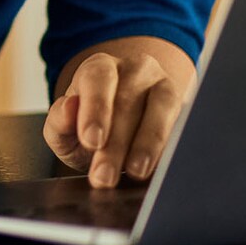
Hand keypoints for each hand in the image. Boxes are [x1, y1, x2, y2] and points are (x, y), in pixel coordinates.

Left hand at [43, 46, 189, 188]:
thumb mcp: (65, 128)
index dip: (95, 109)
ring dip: (148, 144)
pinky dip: (171, 146)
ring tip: (135, 172)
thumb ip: (59, 121)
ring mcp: (165, 86)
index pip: (97, 78)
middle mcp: (136, 70)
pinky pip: (182, 124)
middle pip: (128, 102)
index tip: (92, 140)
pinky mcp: (186, 108)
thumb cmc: (91, 127)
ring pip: (162, 108)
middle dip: (115, 144)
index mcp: (100, 67)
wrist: (124, 131)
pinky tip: (161, 168)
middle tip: (104, 176)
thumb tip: (68, 108)